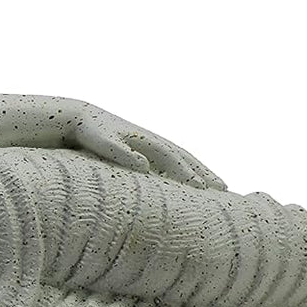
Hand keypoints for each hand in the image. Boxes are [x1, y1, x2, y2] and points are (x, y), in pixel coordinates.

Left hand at [69, 108, 224, 187]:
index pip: (173, 158)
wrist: (81, 117)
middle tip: (225, 188)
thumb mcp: (103, 142)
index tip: (203, 189)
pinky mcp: (145, 150)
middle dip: (205, 173)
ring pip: (182, 159)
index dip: (188, 173)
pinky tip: (192, 184)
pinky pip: (173, 163)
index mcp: (145, 140)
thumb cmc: (90, 132)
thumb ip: (121, 153)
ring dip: (201, 172)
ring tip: (218, 186)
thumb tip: (144, 165)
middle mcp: (153, 141)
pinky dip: (186, 172)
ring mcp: (151, 145)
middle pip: (186, 157)